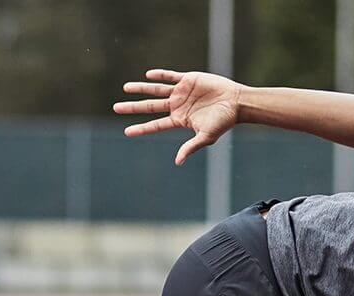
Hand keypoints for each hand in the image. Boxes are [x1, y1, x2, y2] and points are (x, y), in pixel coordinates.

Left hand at [114, 68, 244, 164]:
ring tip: (126, 88)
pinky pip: (170, 77)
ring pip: (156, 90)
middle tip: (116, 107)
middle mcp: (178, 106)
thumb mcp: (206, 136)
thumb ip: (191, 147)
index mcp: (180, 120)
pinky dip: (160, 75)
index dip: (141, 128)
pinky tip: (148, 75)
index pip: (156, 125)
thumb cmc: (224, 121)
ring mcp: (182, 92)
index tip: (127, 132)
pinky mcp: (188, 80)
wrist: (237, 102)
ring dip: (141, 88)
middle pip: (150, 107)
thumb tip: (178, 162)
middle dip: (133, 107)